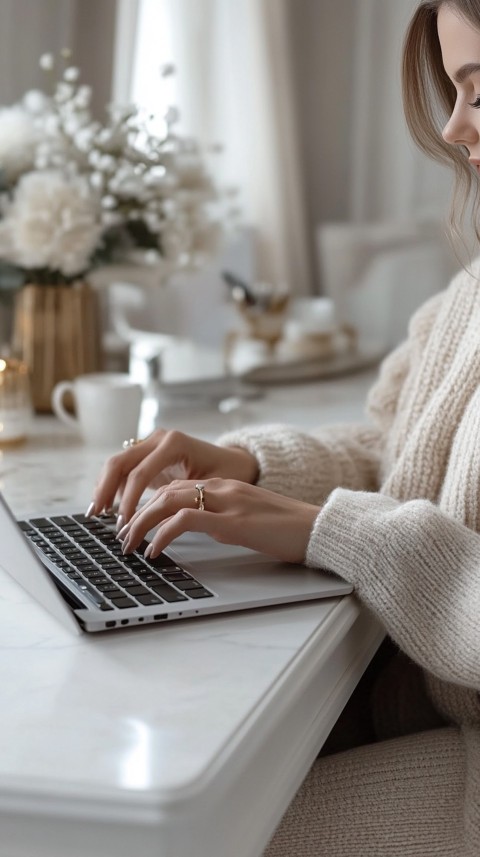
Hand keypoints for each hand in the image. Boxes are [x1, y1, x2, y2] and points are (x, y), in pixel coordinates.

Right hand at [89, 428, 258, 524]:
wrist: (235, 461)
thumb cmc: (229, 474)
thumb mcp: (213, 485)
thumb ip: (188, 496)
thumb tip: (167, 520)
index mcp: (174, 443)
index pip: (140, 473)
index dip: (128, 500)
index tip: (124, 523)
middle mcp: (159, 438)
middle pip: (120, 462)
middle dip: (104, 489)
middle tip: (95, 515)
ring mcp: (151, 443)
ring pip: (117, 463)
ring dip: (104, 487)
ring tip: (97, 513)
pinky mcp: (148, 454)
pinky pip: (124, 469)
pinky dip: (114, 486)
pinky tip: (109, 506)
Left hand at [118, 477, 319, 564]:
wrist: (316, 528)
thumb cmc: (286, 530)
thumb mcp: (247, 518)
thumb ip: (221, 517)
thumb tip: (195, 528)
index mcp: (224, 485)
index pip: (175, 486)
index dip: (148, 503)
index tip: (132, 522)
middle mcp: (221, 487)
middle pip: (164, 491)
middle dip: (136, 513)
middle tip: (120, 535)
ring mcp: (226, 501)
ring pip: (168, 501)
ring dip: (141, 522)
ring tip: (129, 543)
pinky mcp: (231, 520)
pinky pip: (185, 520)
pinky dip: (163, 534)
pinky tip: (155, 551)